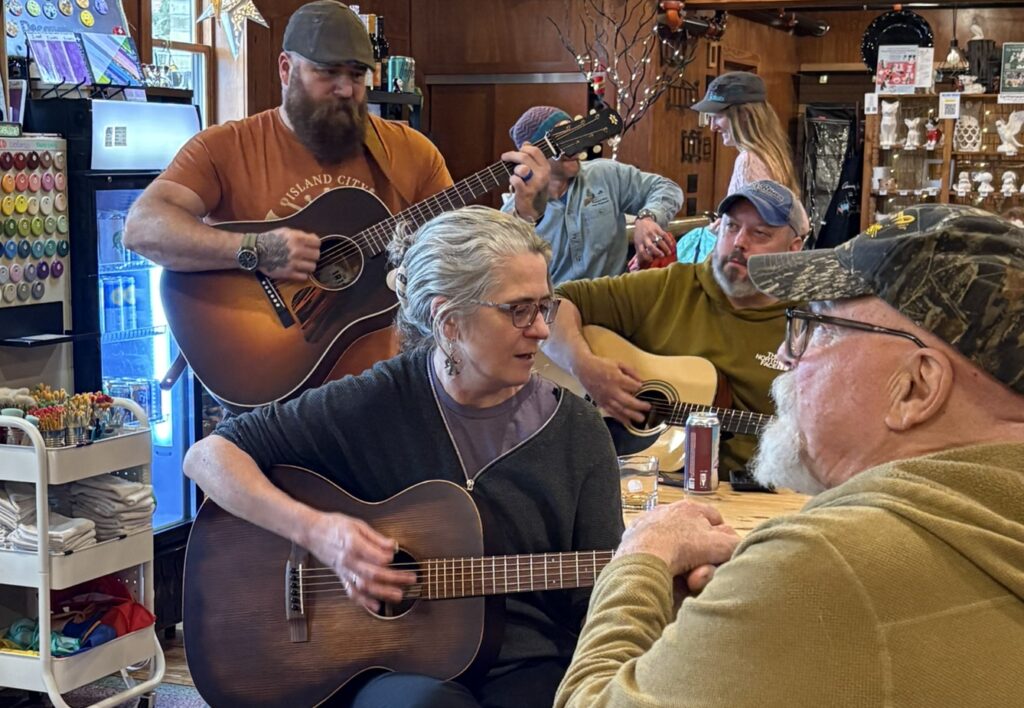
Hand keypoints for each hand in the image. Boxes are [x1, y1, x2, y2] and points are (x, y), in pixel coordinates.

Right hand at [256, 228, 320, 280]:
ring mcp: (293, 263)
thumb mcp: (285, 231)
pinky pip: (304, 276)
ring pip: (312, 267)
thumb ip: (300, 234)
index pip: (317, 243)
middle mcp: (297, 251)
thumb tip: (314, 239)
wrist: (256, 251)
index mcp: (297, 238)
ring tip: (302, 263)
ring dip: (308, 265)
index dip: (315, 244)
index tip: (312, 246)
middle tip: (306, 255)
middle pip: (317, 255)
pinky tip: (297, 270)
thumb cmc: (269, 240)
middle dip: (312, 255)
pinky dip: (302, 274)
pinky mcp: (289, 273)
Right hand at [306, 512, 416, 611]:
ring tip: (398, 596)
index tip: (397, 557)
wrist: (313, 533)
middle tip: (410, 579)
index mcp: (352, 544)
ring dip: (382, 593)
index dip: (386, 558)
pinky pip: (352, 592)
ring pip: (364, 586)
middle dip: (394, 578)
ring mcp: (344, 571)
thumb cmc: (336, 526)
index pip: (372, 555)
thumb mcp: (357, 525)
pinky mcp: (342, 577)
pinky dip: (364, 602)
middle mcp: (348, 561)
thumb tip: (393, 546)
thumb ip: (376, 538)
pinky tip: (377, 607)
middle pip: (372, 573)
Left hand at [501, 143, 550, 221]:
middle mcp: (543, 174)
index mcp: (546, 167)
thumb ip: (532, 157)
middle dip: (512, 155)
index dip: (523, 148)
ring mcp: (535, 184)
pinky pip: (515, 180)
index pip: (535, 150)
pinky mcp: (527, 192)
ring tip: (514, 173)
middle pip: (525, 156)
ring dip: (513, 168)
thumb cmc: (534, 188)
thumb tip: (526, 142)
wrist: (534, 209)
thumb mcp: (537, 171)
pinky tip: (513, 182)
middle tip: (505, 157)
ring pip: (521, 167)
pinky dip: (511, 180)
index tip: (517, 150)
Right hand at [577, 355, 649, 424]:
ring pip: (620, 409)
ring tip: (640, 419)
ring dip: (631, 415)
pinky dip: (620, 418)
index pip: (633, 386)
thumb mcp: (618, 362)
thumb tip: (641, 380)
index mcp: (617, 379)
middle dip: (639, 405)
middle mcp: (612, 390)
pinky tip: (627, 422)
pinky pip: (611, 412)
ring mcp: (606, 398)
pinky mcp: (601, 403)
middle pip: (628, 401)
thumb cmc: (601, 365)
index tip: (642, 387)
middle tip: (648, 408)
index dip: (639, 387)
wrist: (584, 369)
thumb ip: (631, 371)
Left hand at [616, 500, 739, 576]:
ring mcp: (648, 522)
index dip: (721, 536)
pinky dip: (657, 557)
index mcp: (691, 508)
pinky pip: (650, 547)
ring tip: (680, 574)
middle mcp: (668, 510)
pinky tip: (661, 569)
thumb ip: (735, 544)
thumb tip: (739, 545)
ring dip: (678, 555)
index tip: (720, 553)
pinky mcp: (632, 537)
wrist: (642, 558)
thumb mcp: (719, 546)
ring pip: (671, 539)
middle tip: (698, 569)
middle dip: (699, 550)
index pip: (714, 518)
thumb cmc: (682, 548)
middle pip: (693, 531)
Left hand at [632, 217, 675, 266]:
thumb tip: (640, 264)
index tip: (651, 260)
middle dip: (657, 252)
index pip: (642, 251)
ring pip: (659, 241)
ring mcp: (652, 233)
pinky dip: (669, 240)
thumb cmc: (640, 235)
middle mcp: (645, 238)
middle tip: (662, 256)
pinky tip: (672, 245)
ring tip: (669, 253)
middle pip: (651, 246)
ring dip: (665, 248)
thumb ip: (639, 252)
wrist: (643, 221)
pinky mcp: (658, 229)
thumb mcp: (637, 243)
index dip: (646, 257)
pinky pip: (664, 235)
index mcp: (640, 243)